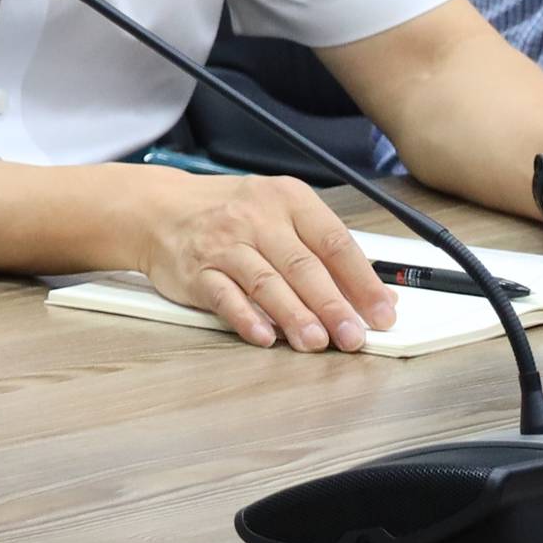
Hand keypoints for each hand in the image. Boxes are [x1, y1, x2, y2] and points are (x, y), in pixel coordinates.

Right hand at [121, 166, 396, 350]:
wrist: (160, 209)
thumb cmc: (230, 213)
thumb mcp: (280, 212)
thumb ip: (323, 250)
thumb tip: (372, 293)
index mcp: (288, 200)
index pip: (334, 241)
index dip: (362, 281)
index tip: (382, 313)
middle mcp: (256, 218)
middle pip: (303, 265)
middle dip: (333, 305)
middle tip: (354, 336)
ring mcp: (224, 244)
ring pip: (266, 282)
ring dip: (293, 315)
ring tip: (316, 342)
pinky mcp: (196, 271)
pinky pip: (224, 296)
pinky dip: (245, 318)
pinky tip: (264, 337)